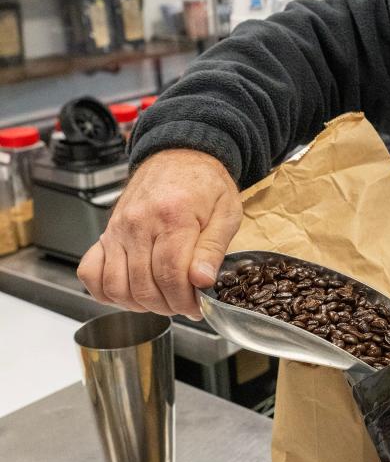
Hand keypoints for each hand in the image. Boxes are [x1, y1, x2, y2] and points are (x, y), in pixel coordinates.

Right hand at [77, 149, 240, 319]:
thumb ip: (213, 249)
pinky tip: (131, 291)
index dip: (185, 300)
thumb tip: (202, 281)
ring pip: (116, 286)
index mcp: (173, 217)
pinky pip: (90, 272)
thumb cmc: (205, 184)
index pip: (170, 275)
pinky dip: (106, 291)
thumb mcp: (226, 213)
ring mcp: (118, 229)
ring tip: (161, 298)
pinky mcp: (106, 233)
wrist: (181, 155)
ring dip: (140, 304)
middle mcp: (139, 223)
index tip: (197, 306)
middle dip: (168, 306)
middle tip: (184, 304)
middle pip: (144, 286)